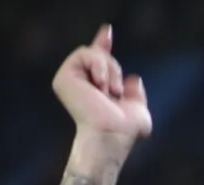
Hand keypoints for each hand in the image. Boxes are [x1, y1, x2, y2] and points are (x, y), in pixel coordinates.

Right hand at [52, 25, 151, 146]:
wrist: (112, 133)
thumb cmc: (126, 129)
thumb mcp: (138, 110)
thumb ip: (136, 95)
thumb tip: (133, 80)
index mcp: (97, 90)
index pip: (98, 62)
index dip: (102, 46)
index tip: (107, 32)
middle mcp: (82, 84)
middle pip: (99, 54)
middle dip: (113, 67)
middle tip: (116, 90)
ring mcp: (71, 80)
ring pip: (94, 53)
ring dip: (109, 69)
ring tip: (110, 90)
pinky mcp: (64, 77)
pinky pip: (85, 53)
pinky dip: (99, 66)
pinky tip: (100, 85)